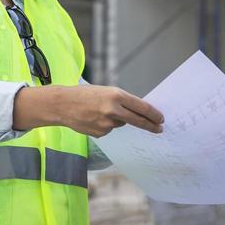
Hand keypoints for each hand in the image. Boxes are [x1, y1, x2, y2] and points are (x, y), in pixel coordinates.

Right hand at [15, 84, 163, 136]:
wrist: (62, 104)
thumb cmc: (85, 94)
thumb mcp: (105, 91)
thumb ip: (122, 101)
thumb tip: (139, 112)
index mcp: (116, 95)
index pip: (142, 107)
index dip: (154, 114)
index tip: (161, 119)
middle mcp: (113, 110)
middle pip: (138, 121)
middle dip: (150, 125)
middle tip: (159, 128)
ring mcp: (106, 123)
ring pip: (121, 124)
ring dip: (117, 120)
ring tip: (100, 111)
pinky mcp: (100, 133)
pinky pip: (109, 130)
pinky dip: (106, 125)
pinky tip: (93, 118)